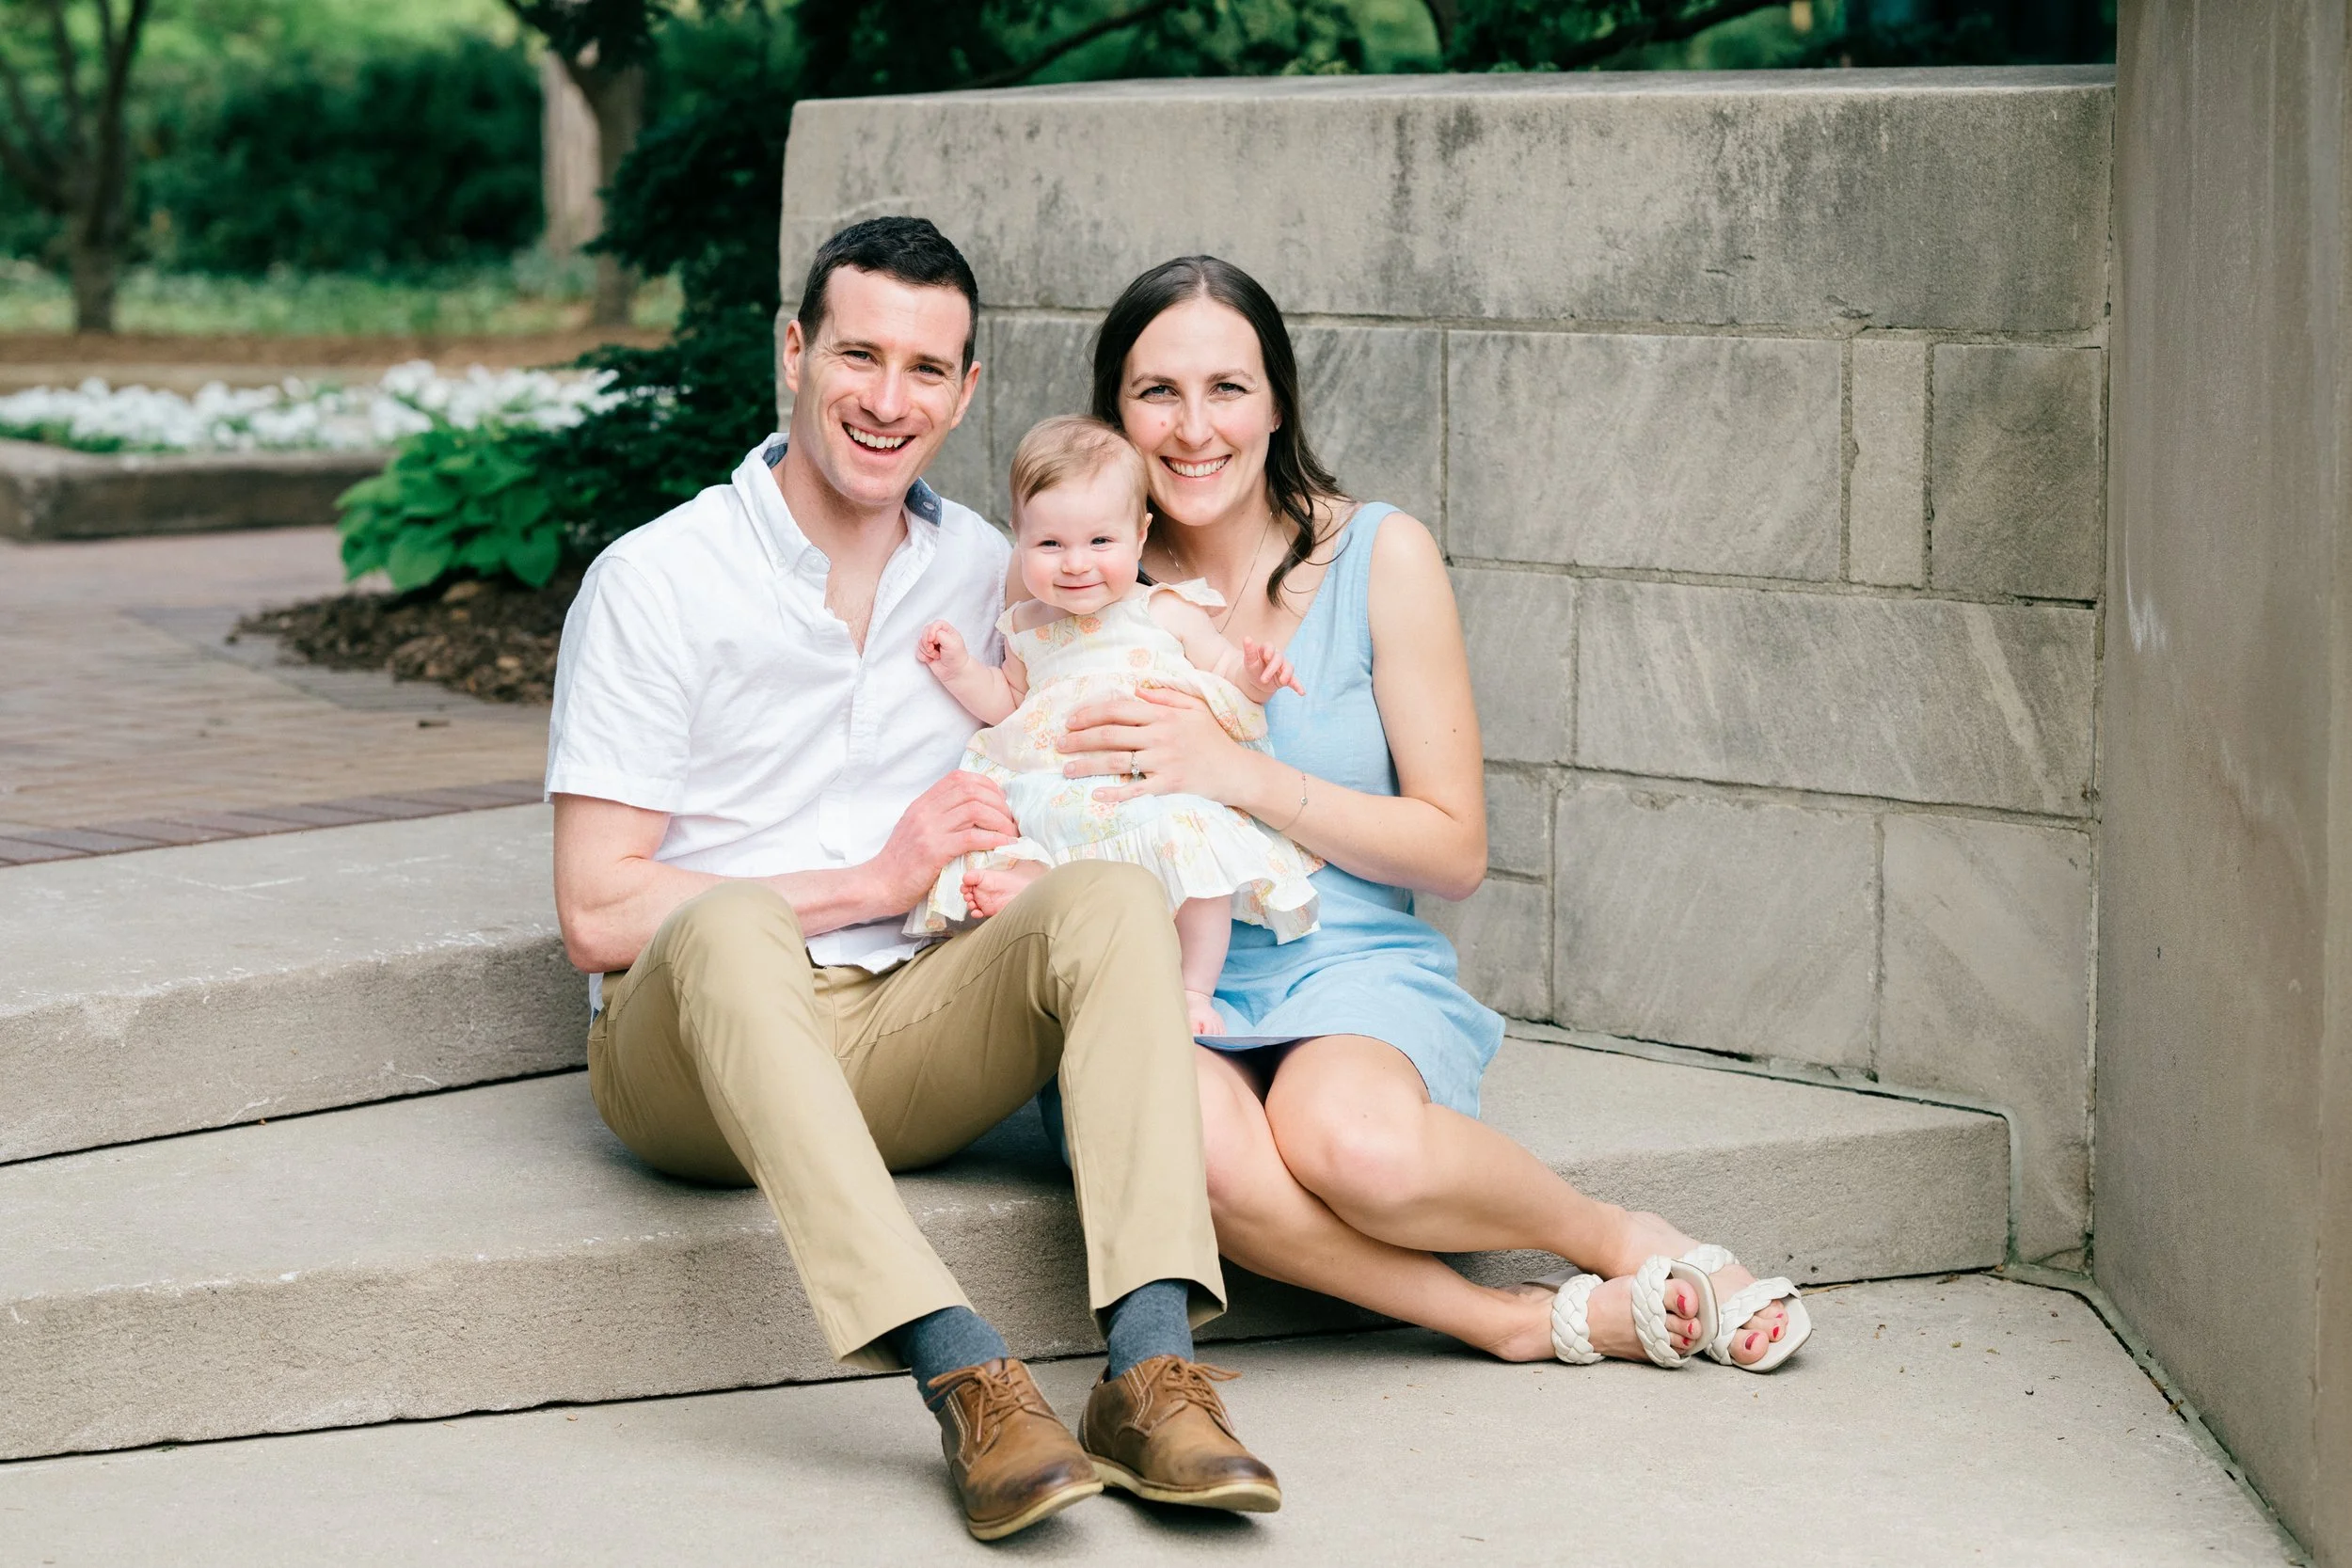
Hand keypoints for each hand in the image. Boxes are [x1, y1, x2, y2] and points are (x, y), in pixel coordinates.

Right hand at [862, 771, 1017, 911]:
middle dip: (998, 802)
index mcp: (922, 804)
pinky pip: (972, 837)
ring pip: (975, 810)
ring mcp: (929, 830)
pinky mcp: (934, 851)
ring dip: (1000, 820)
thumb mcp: (916, 829)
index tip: (999, 800)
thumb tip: (972, 811)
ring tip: (1010, 833)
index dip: (986, 785)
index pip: (958, 779)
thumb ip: (938, 817)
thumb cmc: (902, 862)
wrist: (880, 885)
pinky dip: (994, 839)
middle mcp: (925, 811)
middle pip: (971, 791)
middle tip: (1009, 820)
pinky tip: (1004, 845)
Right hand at [916, 619, 968, 677]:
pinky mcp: (927, 652)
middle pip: (925, 631)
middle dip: (927, 642)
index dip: (931, 630)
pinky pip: (918, 651)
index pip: (935, 624)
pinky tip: (930, 660)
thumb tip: (930, 636)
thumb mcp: (951, 642)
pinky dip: (923, 656)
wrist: (955, 672)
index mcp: (947, 631)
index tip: (932, 640)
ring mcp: (932, 644)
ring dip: (926, 651)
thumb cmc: (956, 657)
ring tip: (936, 656)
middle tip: (933, 649)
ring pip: (920, 642)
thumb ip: (939, 634)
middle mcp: (939, 636)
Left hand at [1058, 684, 1258, 805]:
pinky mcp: (1169, 785)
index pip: (1119, 709)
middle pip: (1111, 734)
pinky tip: (1096, 794)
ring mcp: (1164, 761)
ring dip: (1088, 765)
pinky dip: (1116, 793)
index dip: (1091, 713)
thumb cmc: (1213, 739)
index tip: (1070, 720)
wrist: (1237, 771)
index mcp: (1163, 715)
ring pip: (1117, 761)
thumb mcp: (1195, 709)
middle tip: (1058, 744)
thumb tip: (1139, 690)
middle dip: (1080, 738)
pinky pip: (1137, 790)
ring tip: (1066, 769)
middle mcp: (1160, 736)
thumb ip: (1166, 697)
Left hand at [1241, 637, 1303, 697]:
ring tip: (1282, 681)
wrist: (1257, 682)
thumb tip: (1247, 638)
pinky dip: (1298, 686)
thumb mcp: (1249, 661)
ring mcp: (1284, 666)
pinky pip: (1294, 681)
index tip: (1266, 657)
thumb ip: (1249, 651)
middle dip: (1272, 669)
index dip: (1269, 651)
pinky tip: (1302, 692)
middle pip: (1278, 659)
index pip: (1270, 647)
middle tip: (1263, 680)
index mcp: (1267, 649)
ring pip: (1288, 668)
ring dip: (1286, 675)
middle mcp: (1277, 656)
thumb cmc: (1253, 668)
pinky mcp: (1288, 678)